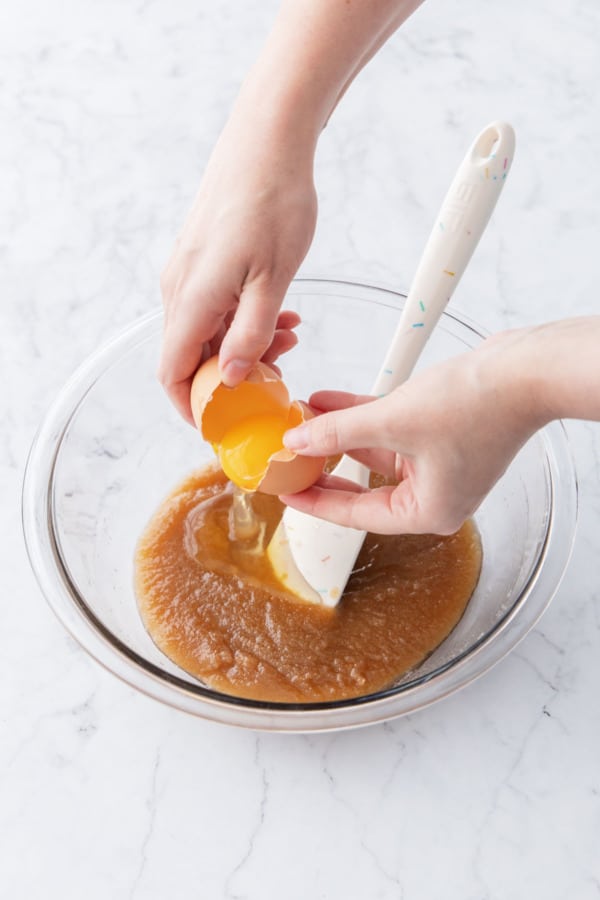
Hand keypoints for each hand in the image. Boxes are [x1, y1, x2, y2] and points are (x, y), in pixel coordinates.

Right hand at [158, 100, 317, 423]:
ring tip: (289, 337)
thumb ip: (251, 334)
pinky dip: (243, 319)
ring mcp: (189, 271)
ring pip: (207, 331)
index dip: (193, 406)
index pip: (173, 373)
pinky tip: (280, 313)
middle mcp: (179, 288)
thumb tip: (232, 377)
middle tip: (275, 377)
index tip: (221, 423)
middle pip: (191, 355)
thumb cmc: (273, 201)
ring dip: (244, 345)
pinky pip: (215, 305)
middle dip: (231, 376)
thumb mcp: (273, 279)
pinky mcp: (202, 258)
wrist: (268, 139)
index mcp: (192, 299)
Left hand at [281, 332, 546, 534]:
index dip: (314, 501)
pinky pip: (388, 431)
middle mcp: (434, 495)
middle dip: (322, 466)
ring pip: (372, 453)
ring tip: (301, 419)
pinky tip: (328, 400)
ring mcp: (437, 465)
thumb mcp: (393, 421)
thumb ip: (339, 432)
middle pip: (362, 487)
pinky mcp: (439, 435)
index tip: (282, 491)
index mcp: (428, 511)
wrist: (525, 371)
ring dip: (338, 434)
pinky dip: (360, 417)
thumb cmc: (476, 406)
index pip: (356, 514)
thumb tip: (298, 440)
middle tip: (286, 461)